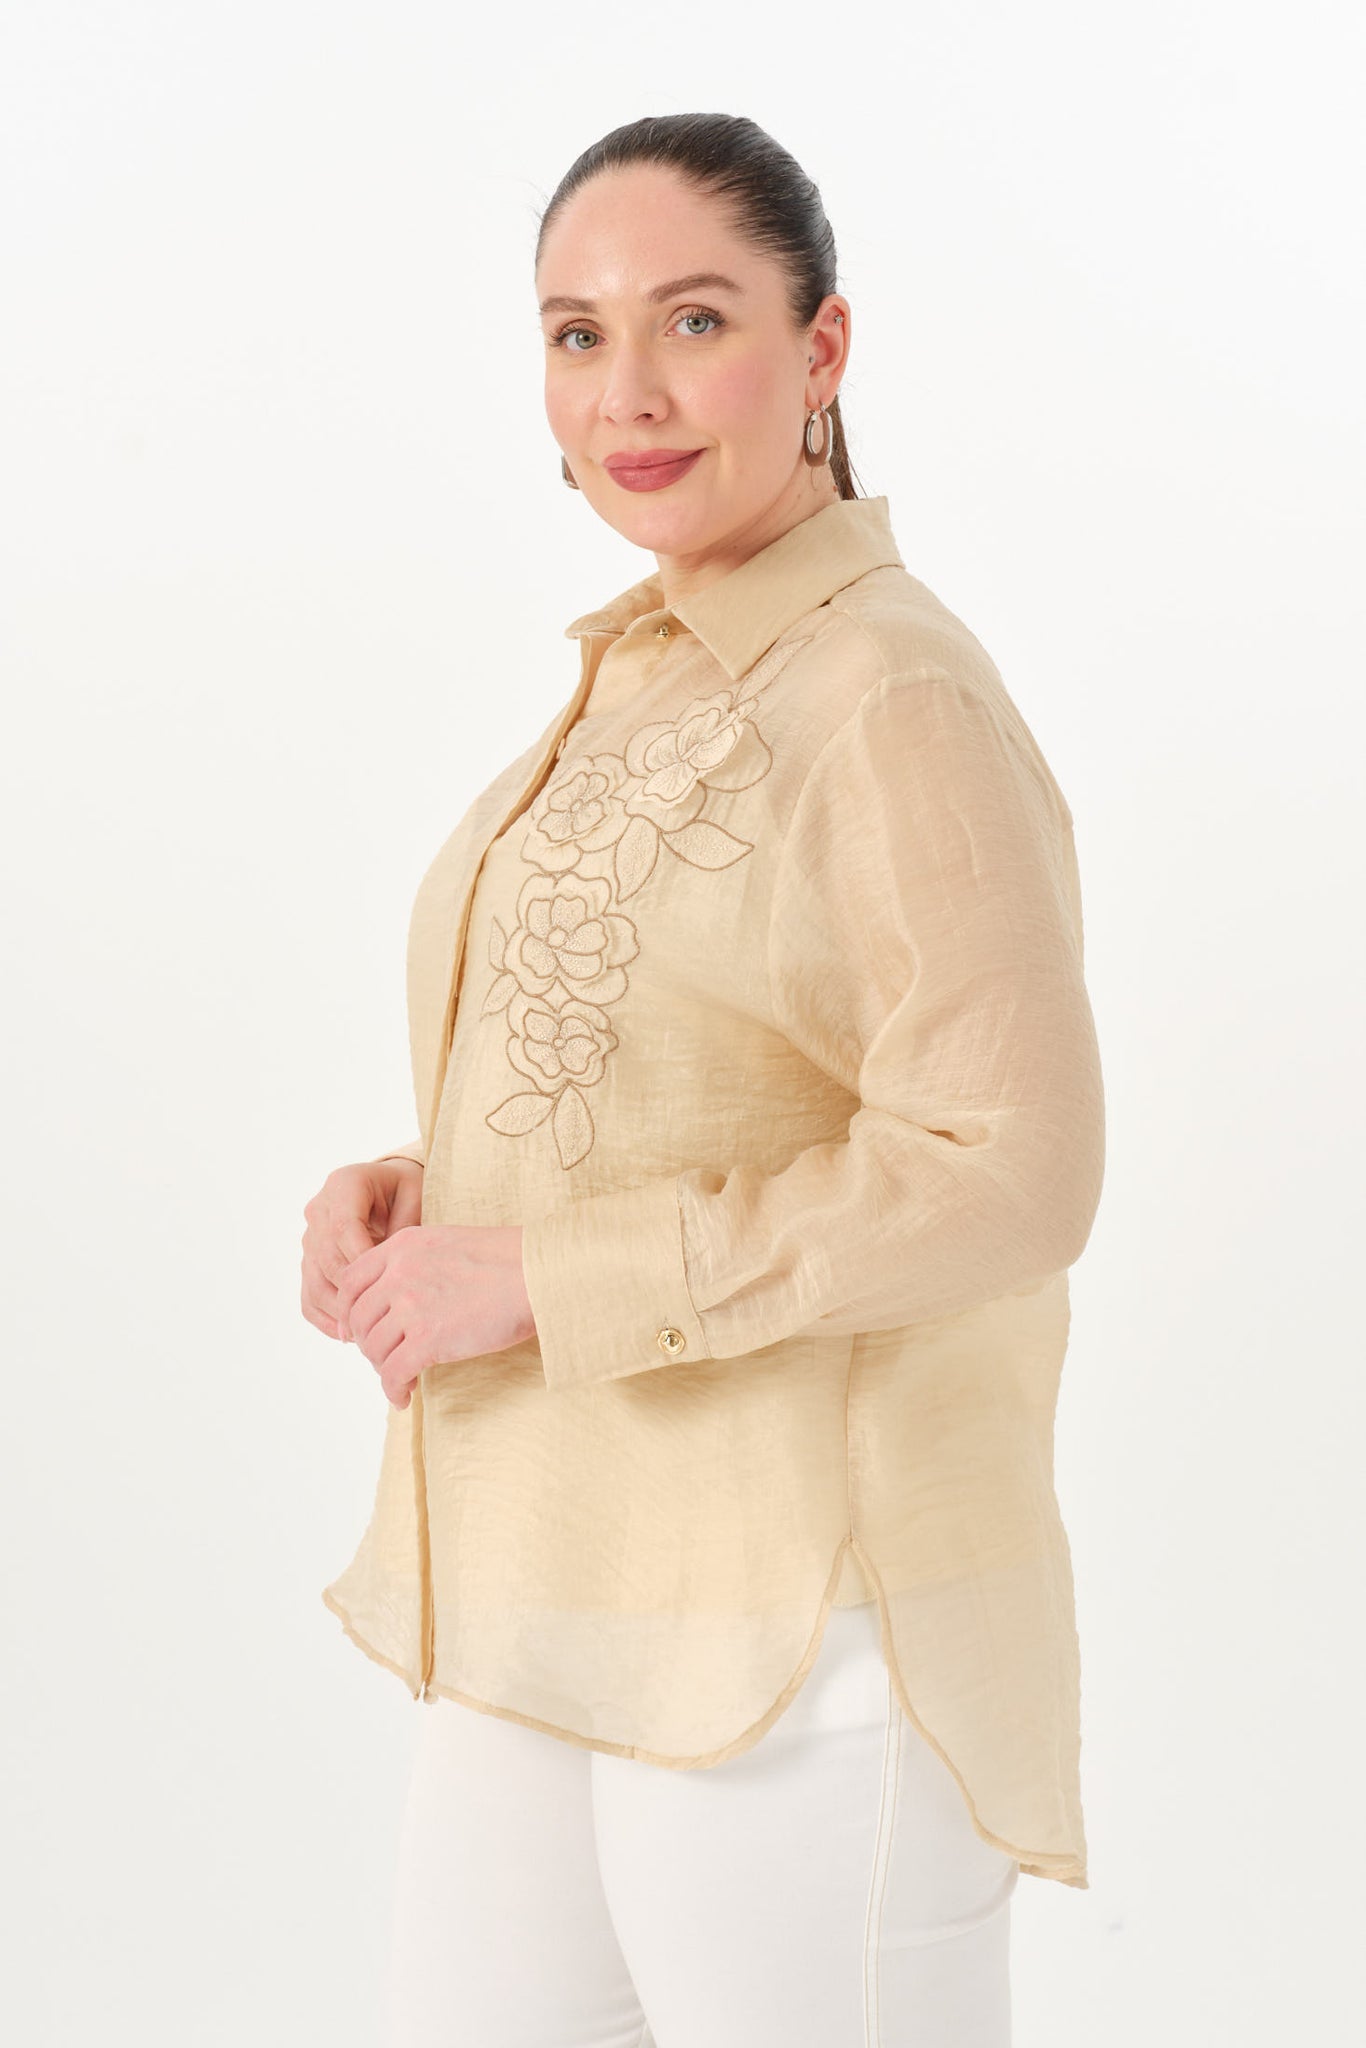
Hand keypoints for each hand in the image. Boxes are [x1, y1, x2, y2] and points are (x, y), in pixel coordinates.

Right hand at [300, 1157, 424, 1342]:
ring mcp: (310, 1238)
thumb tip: (389, 1275)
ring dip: (338, 1311)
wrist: (390, 1189)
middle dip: (353, 1292)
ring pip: (315, 1282)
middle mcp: (319, 1210)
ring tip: (367, 1333)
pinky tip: (349, 1335)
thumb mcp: (415, 1196)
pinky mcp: (309, 1262)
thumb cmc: (407, 1191)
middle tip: (380, 1319)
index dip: (362, 1260)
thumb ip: (403, 1230)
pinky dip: (326, 1318)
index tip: (385, 1286)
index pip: (343, 1227)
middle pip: (326, 1259)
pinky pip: (309, 1296)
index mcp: (343, 1184)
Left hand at [334, 1223, 534, 1409]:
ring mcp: (412, 1305)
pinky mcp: (428, 1339)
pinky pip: (393, 1373)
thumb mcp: (449, 1243)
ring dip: (384, 1369)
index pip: (350, 1280)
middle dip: (367, 1344)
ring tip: (402, 1377)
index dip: (347, 1311)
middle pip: (359, 1318)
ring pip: (374, 1348)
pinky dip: (394, 1390)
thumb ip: (417, 1264)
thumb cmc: (509, 1261)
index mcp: (403, 1246)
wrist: (540, 1273)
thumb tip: (400, 1298)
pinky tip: (405, 1396)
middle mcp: (400, 1273)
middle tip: (385, 1358)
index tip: (354, 1331)